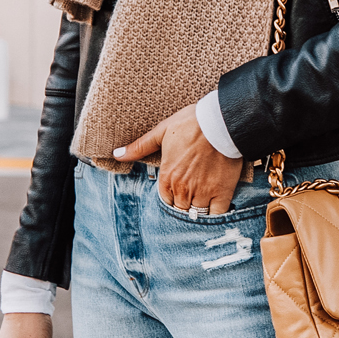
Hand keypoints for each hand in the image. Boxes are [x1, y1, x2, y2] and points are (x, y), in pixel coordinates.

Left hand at [116, 105, 243, 215]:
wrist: (221, 121)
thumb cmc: (191, 123)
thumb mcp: (161, 132)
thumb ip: (139, 147)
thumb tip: (116, 154)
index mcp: (167, 177)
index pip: (165, 201)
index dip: (172, 197)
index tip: (180, 192)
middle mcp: (182, 189)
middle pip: (181, 209)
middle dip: (185, 206)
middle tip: (194, 198)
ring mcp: (202, 192)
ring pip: (197, 214)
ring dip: (199, 211)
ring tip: (205, 203)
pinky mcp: (222, 193)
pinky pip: (217, 215)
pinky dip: (215, 216)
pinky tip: (216, 208)